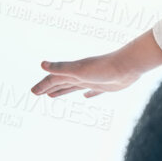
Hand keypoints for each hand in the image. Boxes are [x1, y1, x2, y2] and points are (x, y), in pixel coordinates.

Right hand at [31, 31, 161, 97]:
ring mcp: (94, 80)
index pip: (54, 79)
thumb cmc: (105, 67)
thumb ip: (61, 68)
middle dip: (48, 87)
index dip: (42, 85)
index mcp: (74, 72)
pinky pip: (94, 91)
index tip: (32, 92)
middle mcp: (82, 75)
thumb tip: (41, 64)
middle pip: (61, 82)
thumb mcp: (79, 69)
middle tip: (37, 93)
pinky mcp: (106, 86)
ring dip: (63, 91)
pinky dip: (88, 94)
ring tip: (53, 95)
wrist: (129, 65)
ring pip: (74, 87)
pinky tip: (86, 96)